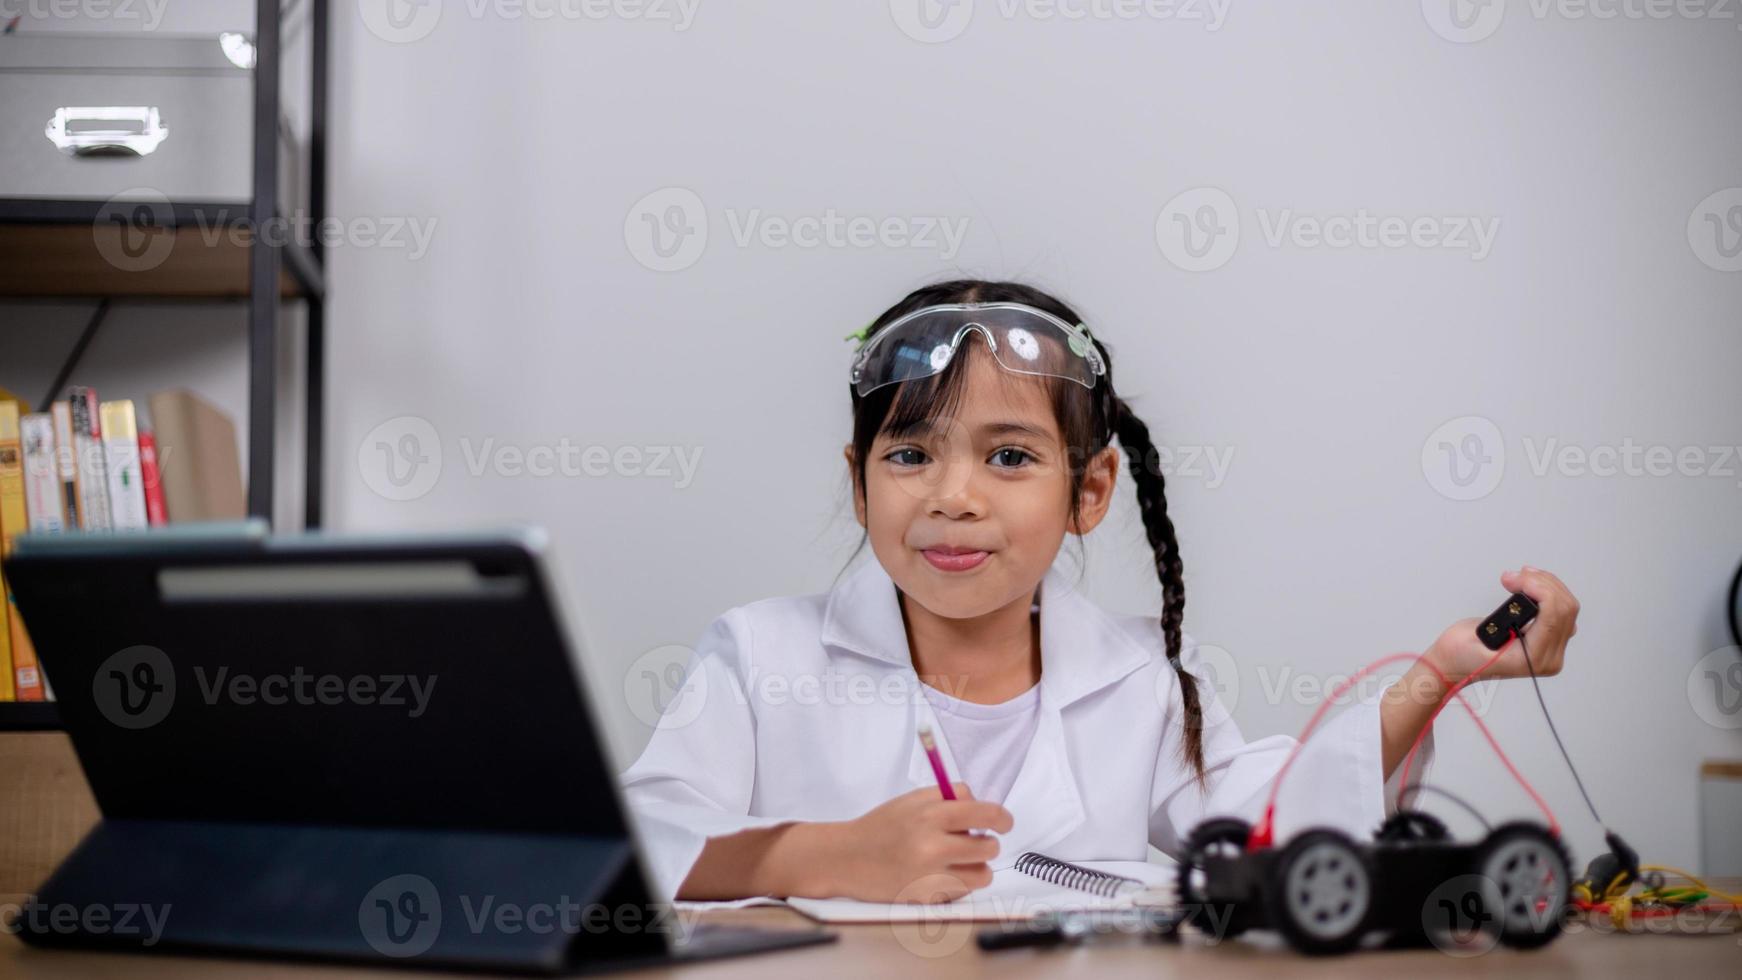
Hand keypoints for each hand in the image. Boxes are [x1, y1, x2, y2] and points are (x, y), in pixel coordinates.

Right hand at [810, 784, 1012, 902]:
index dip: (1001, 818)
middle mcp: (933, 846)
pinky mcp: (927, 899)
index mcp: (930, 815)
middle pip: (989, 845)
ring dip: (977, 866)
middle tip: (973, 841)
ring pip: (983, 874)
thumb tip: (981, 806)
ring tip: (959, 861)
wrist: (847, 858)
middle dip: (987, 842)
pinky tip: (941, 874)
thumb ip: (947, 798)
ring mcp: (931, 876)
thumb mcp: (912, 800)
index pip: (984, 812)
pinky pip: (964, 892)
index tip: (1003, 822)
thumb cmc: (881, 827)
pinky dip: (960, 884)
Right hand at [1425, 566, 1579, 684]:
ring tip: (1520, 576)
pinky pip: (1560, 609)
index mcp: (1533, 659)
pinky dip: (1547, 591)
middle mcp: (1548, 656)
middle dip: (1541, 583)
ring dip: (1545, 584)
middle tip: (1513, 575)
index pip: (1554, 616)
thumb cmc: (1460, 656)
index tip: (1513, 578)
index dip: (1538, 589)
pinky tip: (1530, 583)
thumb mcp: (1475, 638)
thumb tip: (1524, 602)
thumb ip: (1503, 624)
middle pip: (1565, 609)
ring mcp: (1550, 647)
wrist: (1454, 664)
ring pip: (1566, 605)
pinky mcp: (1547, 636)